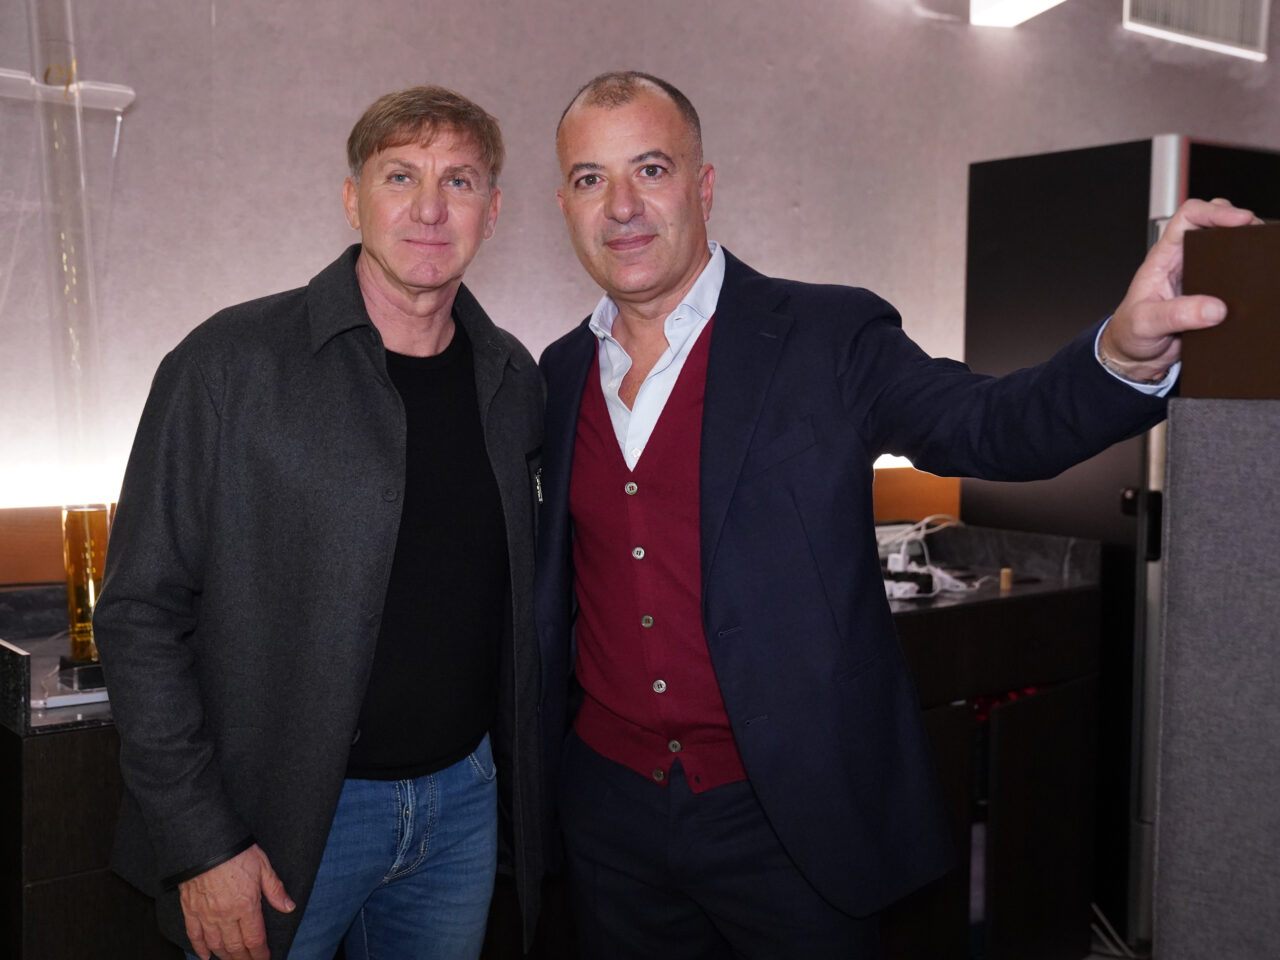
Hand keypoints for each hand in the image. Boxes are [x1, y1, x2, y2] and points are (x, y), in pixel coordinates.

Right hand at [180, 844, 294, 959]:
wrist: (205, 843)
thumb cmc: (236, 852)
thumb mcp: (263, 867)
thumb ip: (275, 890)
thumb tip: (288, 906)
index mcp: (246, 905)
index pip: (255, 938)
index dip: (260, 953)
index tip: (265, 958)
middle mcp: (225, 915)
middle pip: (235, 946)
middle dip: (244, 958)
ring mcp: (206, 915)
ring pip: (216, 945)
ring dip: (225, 956)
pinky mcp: (191, 910)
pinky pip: (194, 935)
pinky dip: (199, 948)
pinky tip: (205, 956)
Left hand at [1101, 198, 1262, 381]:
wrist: (1134, 357)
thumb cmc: (1129, 333)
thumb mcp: (1145, 323)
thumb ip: (1176, 315)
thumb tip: (1214, 309)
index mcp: (1164, 257)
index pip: (1188, 217)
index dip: (1215, 212)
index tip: (1240, 220)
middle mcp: (1184, 262)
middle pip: (1216, 226)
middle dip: (1240, 224)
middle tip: (1258, 237)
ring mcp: (1201, 279)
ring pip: (1229, 251)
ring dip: (1247, 250)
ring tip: (1263, 255)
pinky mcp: (1213, 297)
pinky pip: (1235, 280)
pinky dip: (1248, 277)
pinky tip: (1258, 283)